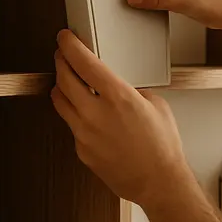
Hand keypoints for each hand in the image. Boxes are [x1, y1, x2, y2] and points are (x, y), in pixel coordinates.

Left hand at [50, 28, 195, 209]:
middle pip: (63, 78)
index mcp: (118, 97)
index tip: (65, 38)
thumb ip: (132, 90)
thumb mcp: (156, 105)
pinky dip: (75, 115)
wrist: (159, 182)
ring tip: (68, 82)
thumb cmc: (162, 148)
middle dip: (60, 61)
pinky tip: (87, 114)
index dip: (69, 45)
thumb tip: (119, 85)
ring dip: (62, 86)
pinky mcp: (81, 150)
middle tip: (63, 56)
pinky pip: (71, 125)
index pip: (83, 62)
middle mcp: (96, 114)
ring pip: (59, 101)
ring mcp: (85, 133)